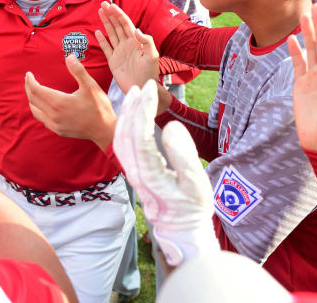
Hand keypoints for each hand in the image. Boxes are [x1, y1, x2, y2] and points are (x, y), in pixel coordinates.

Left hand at [25, 54, 117, 150]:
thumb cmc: (99, 107)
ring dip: (32, 100)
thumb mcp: (90, 86)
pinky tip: (43, 106)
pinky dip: (38, 110)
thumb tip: (69, 56)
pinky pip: (42, 119)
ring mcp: (55, 124)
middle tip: (28, 80)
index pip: (36, 90)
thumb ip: (78, 70)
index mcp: (59, 102)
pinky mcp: (58, 131)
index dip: (30, 81)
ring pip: (35, 111)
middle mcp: (53, 115)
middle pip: (33, 100)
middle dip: (28, 88)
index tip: (28, 74)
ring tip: (33, 91)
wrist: (105, 130)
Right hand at [96, 1, 158, 93]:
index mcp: (136, 42)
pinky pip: (106, 48)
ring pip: (111, 33)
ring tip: (100, 12)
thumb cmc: (150, 73)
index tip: (112, 5)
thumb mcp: (153, 56)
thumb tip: (136, 29)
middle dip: (111, 14)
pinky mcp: (113, 61)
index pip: (126, 24)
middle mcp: (127, 44)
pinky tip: (98, 32)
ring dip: (106, 23)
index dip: (119, 14)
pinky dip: (102, 40)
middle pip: (117, 26)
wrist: (142, 88)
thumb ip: (147, 41)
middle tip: (103, 4)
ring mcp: (119, 52)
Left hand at [113, 80, 217, 265]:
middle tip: (143, 85)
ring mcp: (131, 173)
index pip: (141, 134)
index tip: (151, 89)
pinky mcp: (132, 173)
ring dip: (126, 114)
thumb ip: (184, 155)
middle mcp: (135, 173)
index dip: (144, 109)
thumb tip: (173, 126)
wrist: (180, 230)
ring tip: (134, 94)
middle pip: (126, 133)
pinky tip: (132, 115)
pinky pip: (121, 145)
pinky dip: (124, 125)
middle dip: (134, 106)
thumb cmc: (192, 207)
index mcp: (149, 174)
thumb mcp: (196, 183)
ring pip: (120, 138)